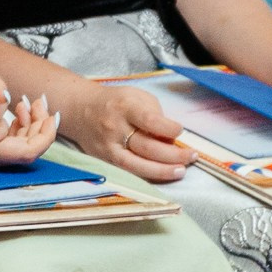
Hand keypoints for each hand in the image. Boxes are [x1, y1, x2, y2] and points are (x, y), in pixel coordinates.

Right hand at [57, 85, 195, 182]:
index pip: (149, 120)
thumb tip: (170, 138)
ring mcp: (108, 147)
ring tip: (181, 171)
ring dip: (162, 170)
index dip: (168, 128)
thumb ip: (155, 114)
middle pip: (147, 147)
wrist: (79, 108)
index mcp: (125, 107)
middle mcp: (115, 128)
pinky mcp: (104, 159)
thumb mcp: (136, 96)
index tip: (180, 131)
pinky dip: (147, 175)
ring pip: (137, 165)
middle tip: (192, 157)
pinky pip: (128, 171)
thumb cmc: (114, 101)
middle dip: (173, 155)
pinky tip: (162, 175)